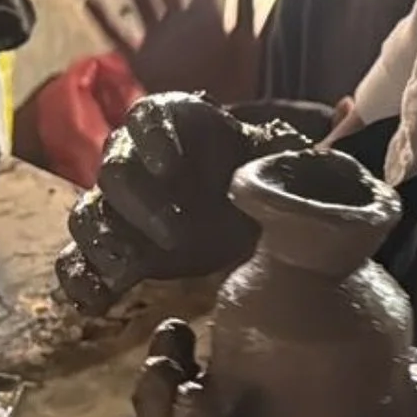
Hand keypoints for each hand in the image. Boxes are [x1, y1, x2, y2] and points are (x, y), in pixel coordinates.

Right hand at [56, 93, 301, 312]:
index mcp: (180, 129)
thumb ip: (301, 150)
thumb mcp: (286, 168)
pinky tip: (95, 302)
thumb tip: (340, 118)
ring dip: (102, 239)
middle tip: (177, 233)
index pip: (149, 114)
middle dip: (138, 198)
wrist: (254, 230)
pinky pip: (76, 261)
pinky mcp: (115, 252)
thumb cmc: (266, 189)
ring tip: (129, 272)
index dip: (152, 136)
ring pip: (89, 212)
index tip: (172, 166)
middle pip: (114, 165)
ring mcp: (122, 210)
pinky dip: (78, 279)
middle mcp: (141, 163)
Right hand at [86, 0, 258, 104]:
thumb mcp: (246, 48)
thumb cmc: (237, 86)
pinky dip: (105, 19)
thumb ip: (245, 15)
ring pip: (141, 0)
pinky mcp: (141, 62)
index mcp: (207, 18)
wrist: (215, 119)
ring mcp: (159, 41)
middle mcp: (180, 24)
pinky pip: (119, 36)